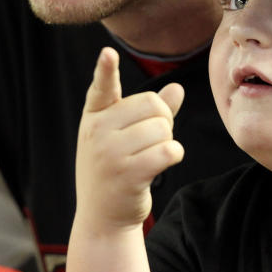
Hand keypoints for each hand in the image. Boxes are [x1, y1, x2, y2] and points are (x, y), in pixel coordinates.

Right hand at [74, 47, 184, 233]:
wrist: (102, 217)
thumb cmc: (114, 169)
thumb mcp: (121, 137)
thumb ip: (147, 112)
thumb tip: (177, 89)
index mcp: (94, 116)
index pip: (101, 87)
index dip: (105, 69)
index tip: (108, 54)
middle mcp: (98, 131)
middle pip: (152, 104)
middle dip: (162, 120)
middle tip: (149, 140)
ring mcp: (110, 154)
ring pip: (163, 128)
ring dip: (168, 141)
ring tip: (150, 156)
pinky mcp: (128, 174)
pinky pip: (169, 151)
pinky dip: (174, 155)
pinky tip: (161, 164)